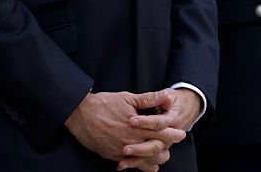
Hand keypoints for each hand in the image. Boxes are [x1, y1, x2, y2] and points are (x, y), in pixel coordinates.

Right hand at [65, 91, 185, 168]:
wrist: (80, 114)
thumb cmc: (103, 104)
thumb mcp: (127, 98)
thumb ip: (148, 99)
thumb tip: (166, 96)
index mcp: (137, 127)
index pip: (161, 134)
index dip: (173, 134)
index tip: (180, 133)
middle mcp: (131, 142)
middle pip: (156, 150)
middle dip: (167, 148)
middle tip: (173, 145)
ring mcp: (121, 151)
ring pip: (144, 161)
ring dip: (155, 159)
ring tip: (161, 155)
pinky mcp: (112, 155)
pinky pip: (130, 165)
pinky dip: (140, 165)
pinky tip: (145, 164)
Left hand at [125, 88, 201, 161]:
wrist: (186, 110)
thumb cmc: (175, 102)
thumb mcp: (169, 96)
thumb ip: (160, 98)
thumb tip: (164, 95)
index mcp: (171, 121)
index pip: (158, 124)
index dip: (145, 122)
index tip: (130, 121)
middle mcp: (168, 137)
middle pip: (155, 146)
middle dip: (139, 148)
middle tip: (125, 149)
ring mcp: (163, 145)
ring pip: (152, 157)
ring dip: (137, 159)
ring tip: (122, 160)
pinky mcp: (157, 152)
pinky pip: (148, 163)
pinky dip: (136, 164)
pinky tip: (123, 164)